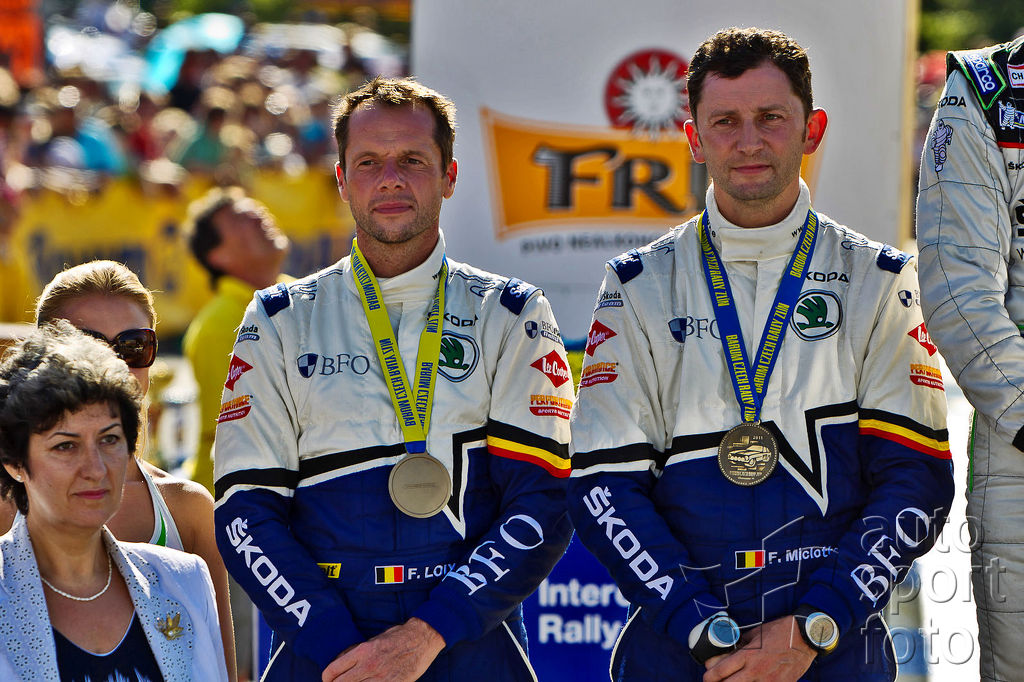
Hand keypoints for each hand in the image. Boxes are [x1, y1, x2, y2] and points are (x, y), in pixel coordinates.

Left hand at [321, 618, 444, 681]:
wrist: (422, 639)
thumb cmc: (398, 637)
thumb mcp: (373, 640)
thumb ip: (356, 653)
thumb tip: (340, 663)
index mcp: (362, 651)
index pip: (333, 670)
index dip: (326, 678)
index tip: (327, 680)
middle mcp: (369, 666)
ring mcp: (380, 678)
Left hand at [702, 616, 815, 681]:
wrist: (805, 638)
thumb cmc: (779, 632)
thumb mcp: (755, 635)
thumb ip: (741, 645)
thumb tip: (727, 653)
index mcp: (748, 655)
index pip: (721, 671)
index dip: (709, 677)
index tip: (707, 677)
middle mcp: (756, 671)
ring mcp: (769, 681)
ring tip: (735, 680)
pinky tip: (753, 681)